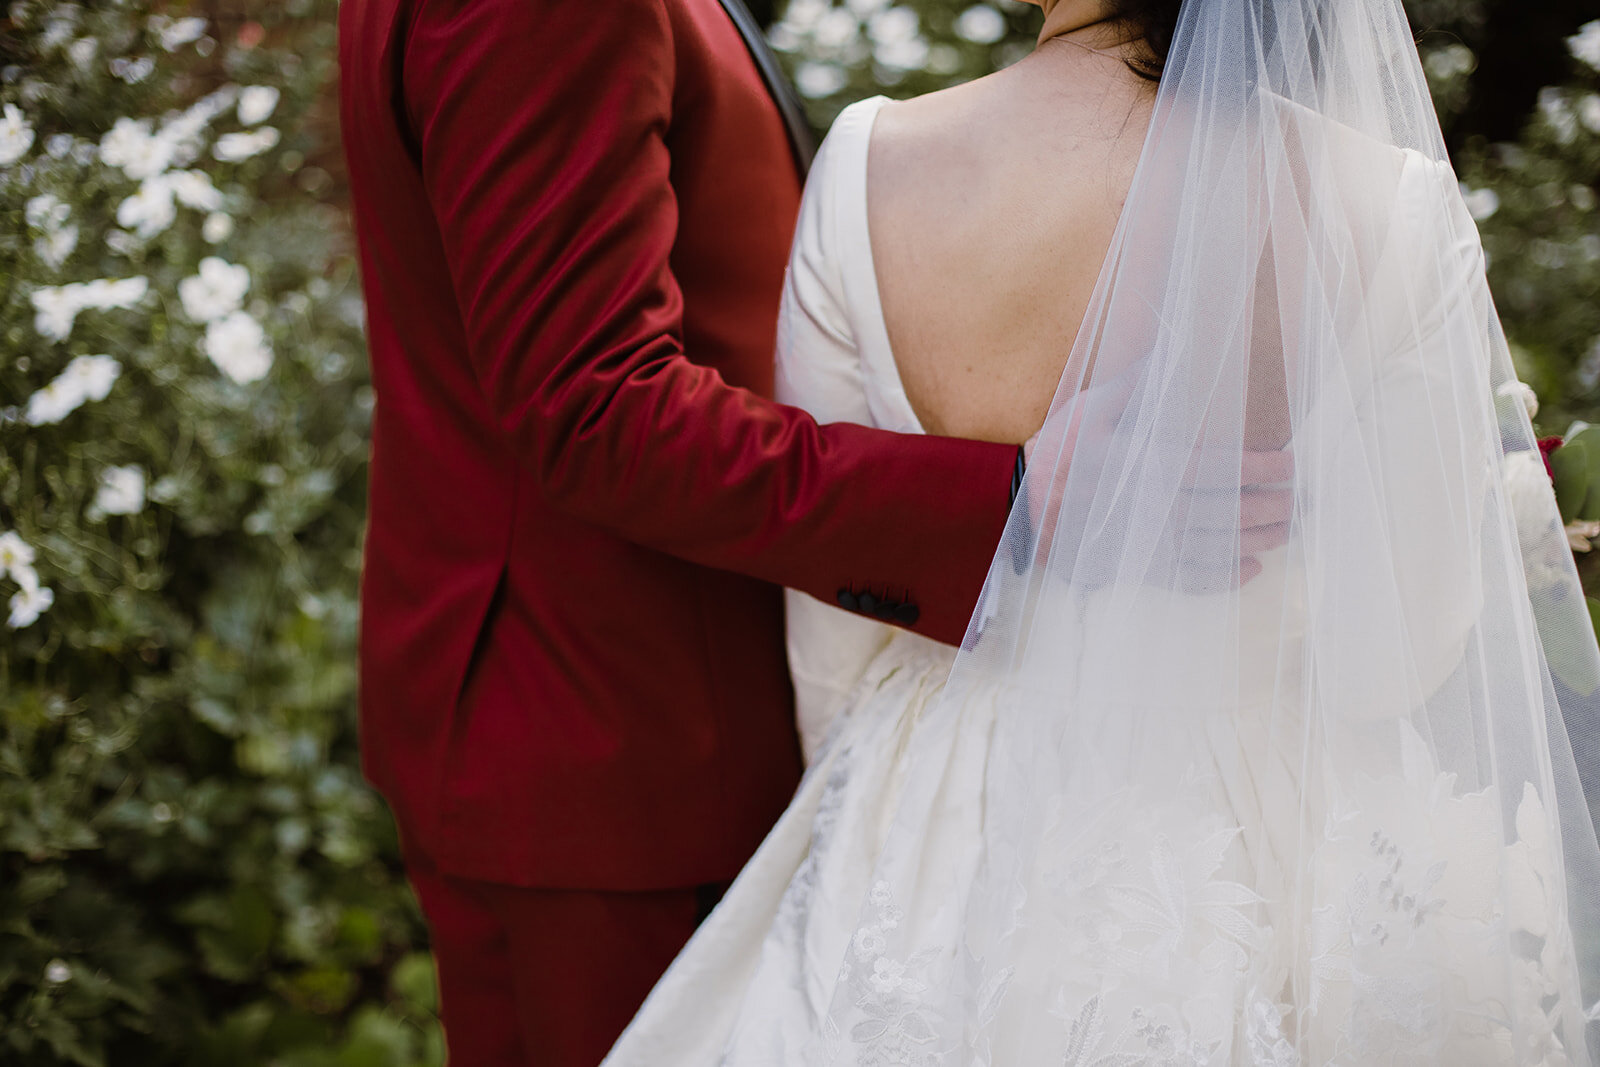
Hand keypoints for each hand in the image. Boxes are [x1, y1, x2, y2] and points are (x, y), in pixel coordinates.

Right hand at [1017, 360, 1293, 590]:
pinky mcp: (1138, 566)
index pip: (1222, 470)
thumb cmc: (1060, 450)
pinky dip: (1225, 577)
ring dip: (1259, 541)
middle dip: (1272, 508)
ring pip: (1217, 547)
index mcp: (1149, 465)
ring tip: (1285, 531)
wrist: (1025, 506)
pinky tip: (1251, 568)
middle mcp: (1156, 508)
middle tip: (1299, 502)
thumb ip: (1140, 383)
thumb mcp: (1093, 407)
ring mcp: (1148, 542)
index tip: (1290, 465)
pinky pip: (1190, 578)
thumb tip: (1178, 348)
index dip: (1262, 469)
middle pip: (1229, 512)